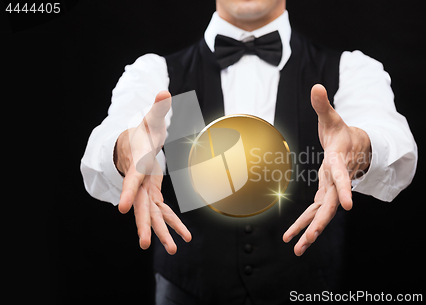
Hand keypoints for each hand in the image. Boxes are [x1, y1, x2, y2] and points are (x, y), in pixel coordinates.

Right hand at [114, 91, 191, 252]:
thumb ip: (158, 107)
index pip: (131, 180)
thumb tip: (165, 92)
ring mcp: (147, 189)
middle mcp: (140, 181)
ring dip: (162, 231)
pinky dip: (172, 223)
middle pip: (141, 205)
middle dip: (144, 224)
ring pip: (153, 213)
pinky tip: (184, 237)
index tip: (123, 208)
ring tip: (174, 249)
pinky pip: (162, 211)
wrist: (133, 143)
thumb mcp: (151, 118)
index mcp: (138, 164)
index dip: (129, 192)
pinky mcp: (154, 192)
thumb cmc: (142, 130)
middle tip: (145, 243)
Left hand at [283, 84, 370, 255]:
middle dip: (319, 223)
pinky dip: (304, 224)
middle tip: (308, 240)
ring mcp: (331, 189)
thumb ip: (323, 105)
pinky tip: (293, 238)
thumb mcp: (332, 117)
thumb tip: (317, 86)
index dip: (344, 190)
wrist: (356, 147)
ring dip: (310, 231)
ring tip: (297, 249)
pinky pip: (315, 211)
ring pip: (321, 213)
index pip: (342, 178)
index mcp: (338, 162)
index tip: (348, 207)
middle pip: (330, 205)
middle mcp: (335, 180)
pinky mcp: (325, 193)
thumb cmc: (342, 132)